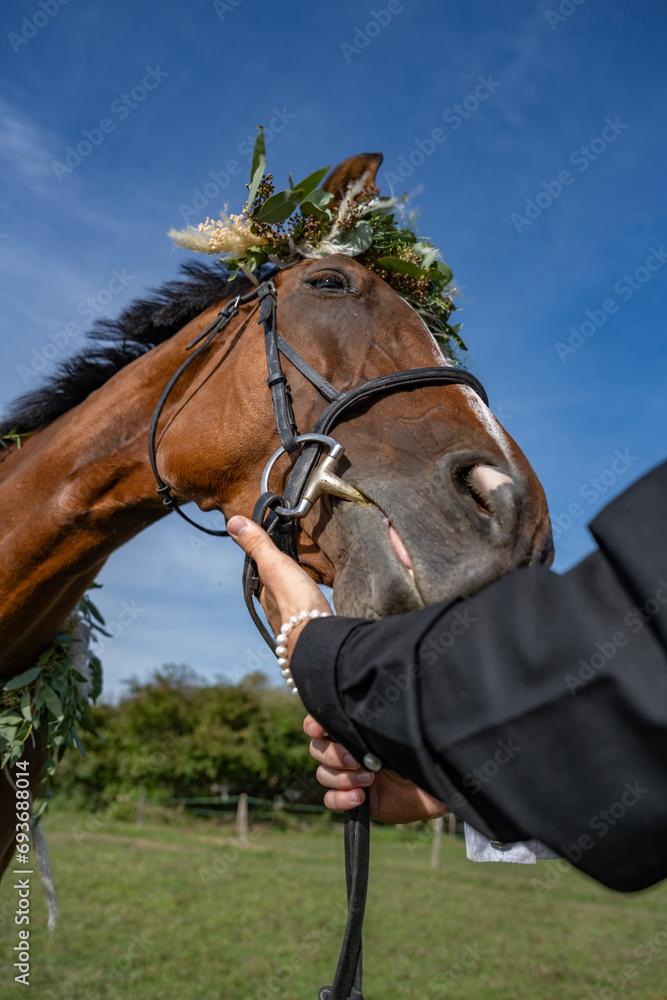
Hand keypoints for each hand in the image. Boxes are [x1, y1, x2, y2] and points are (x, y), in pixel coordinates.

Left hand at [227, 516, 331, 645]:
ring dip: (296, 593)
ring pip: (291, 602)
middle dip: (282, 579)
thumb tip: (233, 522)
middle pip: (275, 588)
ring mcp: (293, 621)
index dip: (266, 560)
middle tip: (294, 563)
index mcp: (263, 594)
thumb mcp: (274, 566)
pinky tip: (317, 603)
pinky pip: (306, 611)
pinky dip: (309, 605)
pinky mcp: (311, 626)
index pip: (260, 573)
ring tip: (306, 582)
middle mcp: (274, 610)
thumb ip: (257, 545)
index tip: (274, 547)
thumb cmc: (294, 602)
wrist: (318, 639)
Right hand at [304, 715, 447, 823]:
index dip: (313, 724)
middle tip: (356, 759)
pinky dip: (340, 799)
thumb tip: (364, 713)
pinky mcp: (352, 799)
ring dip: (342, 777)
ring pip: (323, 774)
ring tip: (369, 779)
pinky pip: (330, 800)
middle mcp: (348, 751)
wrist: (435, 788)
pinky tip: (360, 797)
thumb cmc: (421, 755)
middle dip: (334, 754)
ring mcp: (348, 776)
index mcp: (356, 730)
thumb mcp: (402, 736)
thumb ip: (380, 725)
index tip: (317, 729)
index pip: (322, 722)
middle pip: (318, 749)